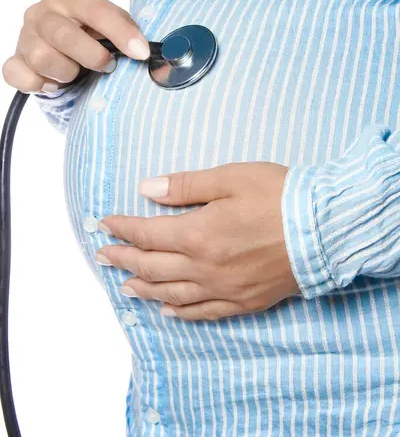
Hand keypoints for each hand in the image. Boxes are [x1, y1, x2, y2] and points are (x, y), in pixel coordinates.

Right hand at [2, 0, 149, 93]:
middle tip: (107, 66)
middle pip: (62, 35)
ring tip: (76, 73)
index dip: (120, 32)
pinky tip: (53, 83)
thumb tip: (142, 50)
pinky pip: (18, 74)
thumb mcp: (112, 25)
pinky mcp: (14, 61)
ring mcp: (24, 36)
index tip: (140, 52)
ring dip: (66, 73)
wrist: (66, 51)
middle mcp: (40, 12)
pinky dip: (38, 84)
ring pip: (41, 58)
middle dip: (92, 56)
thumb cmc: (93, 35)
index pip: (94, 9)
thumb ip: (126, 30)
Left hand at [97, 162, 299, 320]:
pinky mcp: (244, 300)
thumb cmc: (278, 196)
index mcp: (197, 234)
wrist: (324, 228)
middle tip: (102, 257)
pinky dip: (181, 312)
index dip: (123, 228)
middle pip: (152, 266)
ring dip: (144, 288)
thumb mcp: (229, 178)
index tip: (105, 224)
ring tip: (125, 286)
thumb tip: (146, 189)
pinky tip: (168, 310)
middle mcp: (204, 267)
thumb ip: (185, 186)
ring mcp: (224, 288)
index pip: (147, 234)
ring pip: (172, 293)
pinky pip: (204, 312)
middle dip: (123, 259)